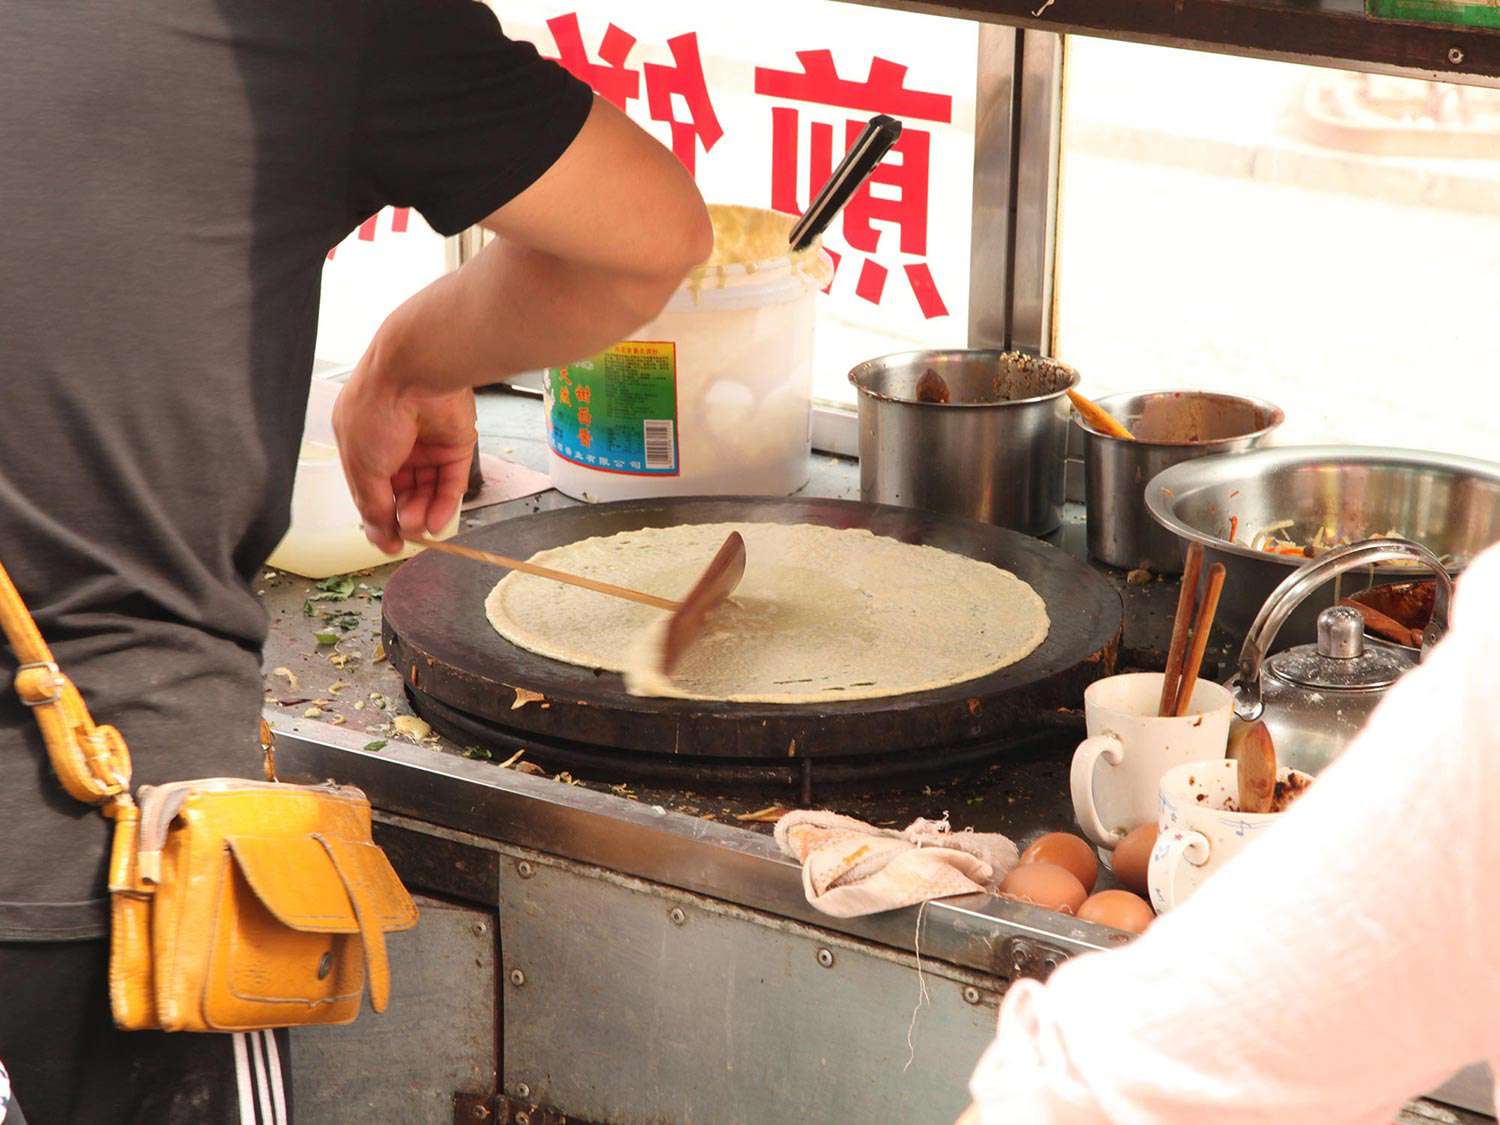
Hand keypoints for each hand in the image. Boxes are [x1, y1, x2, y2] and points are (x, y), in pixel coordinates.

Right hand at [331, 359, 475, 554]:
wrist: (415, 374)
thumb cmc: (376, 407)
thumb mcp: (362, 465)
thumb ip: (371, 503)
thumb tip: (378, 535)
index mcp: (363, 442)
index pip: (372, 488)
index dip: (379, 516)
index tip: (386, 542)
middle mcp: (395, 443)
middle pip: (402, 493)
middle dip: (402, 517)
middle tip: (404, 535)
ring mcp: (426, 444)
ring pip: (427, 491)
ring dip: (422, 514)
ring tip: (419, 528)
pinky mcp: (455, 444)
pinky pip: (450, 482)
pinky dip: (444, 505)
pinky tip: (436, 523)